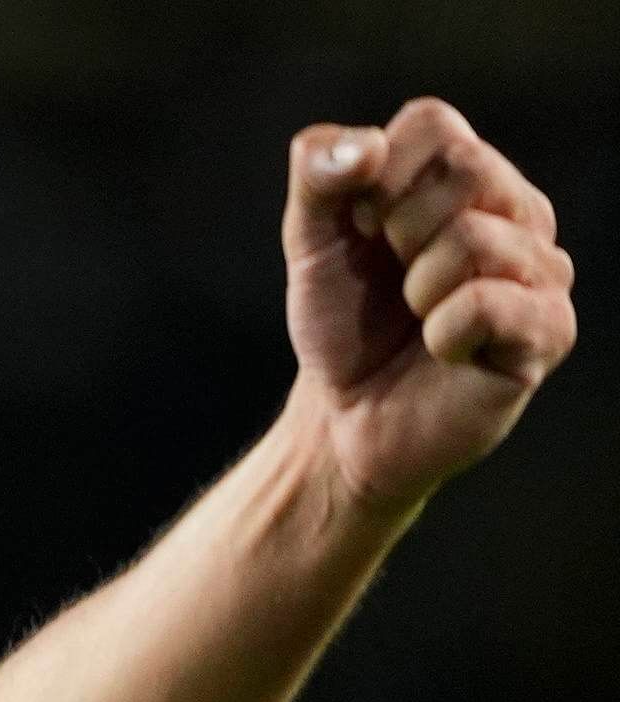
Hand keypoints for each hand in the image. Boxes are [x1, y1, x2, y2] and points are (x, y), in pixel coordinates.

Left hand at [284, 98, 577, 509]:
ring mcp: (544, 269)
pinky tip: (444, 352)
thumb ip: (318, 176)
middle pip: (464, 169)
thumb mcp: (311, 242)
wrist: (347, 419)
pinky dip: (442, 334)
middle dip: (398, 233)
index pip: (432, 123)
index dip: (376, 180)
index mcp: (470, 175)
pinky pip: (488, 304)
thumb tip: (363, 145)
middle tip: (395, 281)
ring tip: (421, 319)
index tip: (364, 232)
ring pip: (476, 238)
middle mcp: (520, 210)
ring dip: (418, 291)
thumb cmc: (344, 323)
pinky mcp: (549, 330)